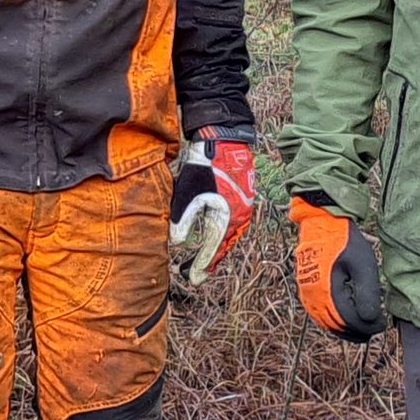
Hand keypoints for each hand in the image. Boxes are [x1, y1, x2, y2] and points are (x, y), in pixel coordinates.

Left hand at [168, 136, 258, 291]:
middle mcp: (239, 217)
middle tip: (195, 276)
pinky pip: (233, 226)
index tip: (192, 279)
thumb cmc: (206, 164)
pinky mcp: (241, 200)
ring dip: (217, 251)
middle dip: (209, 262)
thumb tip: (176, 242)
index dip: (202, 265)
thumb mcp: (189, 191)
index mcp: (227, 217)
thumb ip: (183, 218)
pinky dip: (223, 237)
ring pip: (229, 237)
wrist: (225, 141)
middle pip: (224, 247)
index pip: (213, 248)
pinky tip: (216, 239)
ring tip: (205, 263)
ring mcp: (243, 209)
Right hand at [292, 195, 383, 341]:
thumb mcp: (363, 265)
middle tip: (377, 327)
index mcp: (327, 291)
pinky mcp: (307, 291)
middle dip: (359, 331)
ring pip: (327, 324)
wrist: (322, 224)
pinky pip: (320, 315)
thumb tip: (370, 320)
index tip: (383, 323)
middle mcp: (313, 297)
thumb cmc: (345, 242)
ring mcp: (307, 295)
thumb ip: (366, 293)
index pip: (350, 321)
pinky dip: (335, 322)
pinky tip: (348, 320)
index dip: (368, 327)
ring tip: (365, 328)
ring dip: (347, 329)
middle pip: (338, 327)